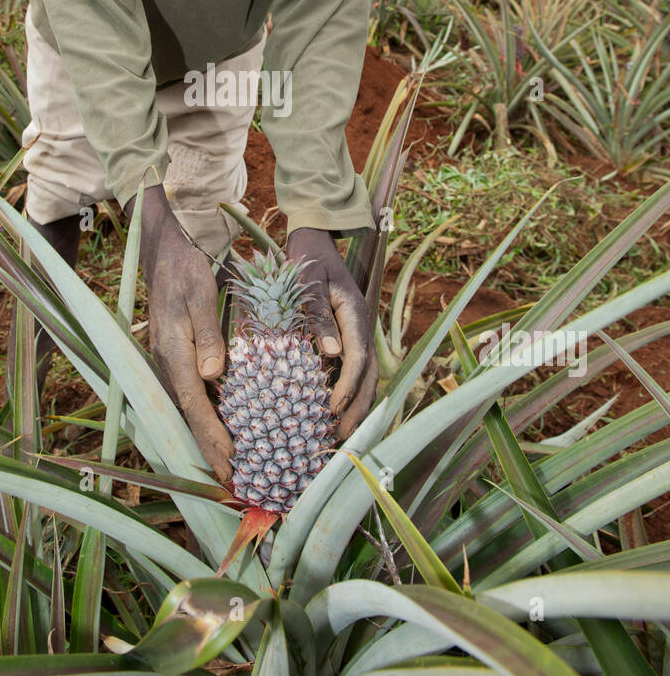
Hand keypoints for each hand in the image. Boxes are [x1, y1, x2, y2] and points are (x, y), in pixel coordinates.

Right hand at [126, 185, 232, 482]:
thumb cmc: (187, 266)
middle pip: (188, 416)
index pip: (193, 403)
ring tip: (232, 468)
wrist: (166, 247)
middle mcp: (167, 362)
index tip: (233, 460)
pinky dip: (207, 418)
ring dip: (208, 439)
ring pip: (188, 409)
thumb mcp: (200, 293)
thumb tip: (212, 375)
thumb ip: (207, 333)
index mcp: (172, 351)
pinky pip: (191, 396)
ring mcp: (169, 360)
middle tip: (234, 482)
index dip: (212, 435)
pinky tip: (225, 430)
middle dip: (209, 450)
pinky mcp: (177, 356)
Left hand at [285, 227, 377, 437]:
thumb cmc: (306, 260)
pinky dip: (345, 389)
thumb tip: (332, 354)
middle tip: (343, 436)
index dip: (348, 385)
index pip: (358, 356)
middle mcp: (360, 325)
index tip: (333, 408)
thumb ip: (317, 315)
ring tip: (341, 432)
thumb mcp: (307, 283)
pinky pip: (351, 367)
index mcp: (355, 313)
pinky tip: (331, 409)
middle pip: (369, 372)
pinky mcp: (345, 335)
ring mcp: (355, 331)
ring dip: (356, 403)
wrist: (312, 240)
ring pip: (364, 373)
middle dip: (359, 406)